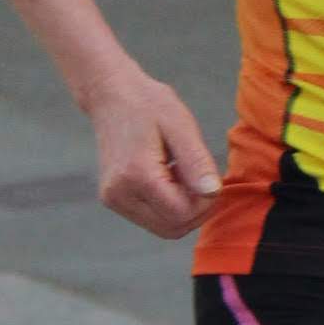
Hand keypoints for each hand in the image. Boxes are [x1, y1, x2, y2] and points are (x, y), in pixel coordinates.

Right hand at [86, 70, 221, 239]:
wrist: (111, 96)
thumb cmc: (149, 105)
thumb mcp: (180, 126)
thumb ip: (197, 162)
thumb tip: (212, 193)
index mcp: (136, 174)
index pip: (181, 213)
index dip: (204, 202)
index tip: (210, 177)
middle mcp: (119, 193)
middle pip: (173, 228)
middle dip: (196, 210)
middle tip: (202, 179)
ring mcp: (113, 199)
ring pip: (163, 228)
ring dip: (183, 210)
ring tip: (182, 174)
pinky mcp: (113, 200)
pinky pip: (152, 219)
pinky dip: (169, 207)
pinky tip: (169, 179)